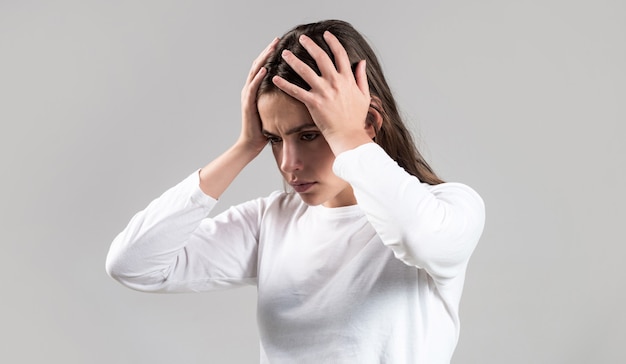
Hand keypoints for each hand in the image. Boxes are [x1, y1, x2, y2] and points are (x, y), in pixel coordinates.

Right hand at [237, 37, 279, 153]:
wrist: (252, 144)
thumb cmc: (266, 129)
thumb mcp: (276, 109)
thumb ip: (281, 98)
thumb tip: (298, 91)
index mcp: (258, 89)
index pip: (265, 66)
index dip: (272, 54)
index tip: (283, 43)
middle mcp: (250, 88)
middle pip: (259, 64)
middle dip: (268, 51)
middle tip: (277, 39)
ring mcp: (247, 95)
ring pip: (254, 72)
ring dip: (263, 59)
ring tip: (271, 48)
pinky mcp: (247, 104)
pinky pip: (252, 87)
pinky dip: (258, 77)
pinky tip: (265, 69)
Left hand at [272, 31, 372, 153]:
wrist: (349, 136)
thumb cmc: (356, 118)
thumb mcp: (364, 95)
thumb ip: (362, 77)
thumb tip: (361, 62)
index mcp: (347, 79)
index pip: (340, 54)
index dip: (333, 42)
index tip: (326, 34)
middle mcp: (335, 82)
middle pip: (321, 57)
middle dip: (310, 45)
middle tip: (301, 38)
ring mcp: (324, 92)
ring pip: (305, 71)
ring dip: (293, 60)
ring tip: (284, 54)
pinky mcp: (314, 103)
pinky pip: (296, 91)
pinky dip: (284, 84)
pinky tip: (276, 78)